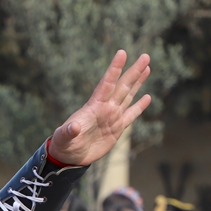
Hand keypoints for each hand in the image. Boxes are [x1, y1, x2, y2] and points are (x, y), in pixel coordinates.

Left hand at [48, 51, 151, 165]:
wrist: (69, 156)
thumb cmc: (63, 144)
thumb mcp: (63, 138)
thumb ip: (68, 131)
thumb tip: (74, 127)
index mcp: (93, 107)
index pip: (106, 84)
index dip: (114, 69)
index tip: (122, 53)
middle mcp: (105, 108)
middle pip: (122, 86)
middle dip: (133, 72)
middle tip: (145, 56)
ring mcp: (112, 117)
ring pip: (128, 96)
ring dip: (138, 82)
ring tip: (147, 67)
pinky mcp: (117, 128)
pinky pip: (131, 115)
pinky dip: (139, 106)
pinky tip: (147, 97)